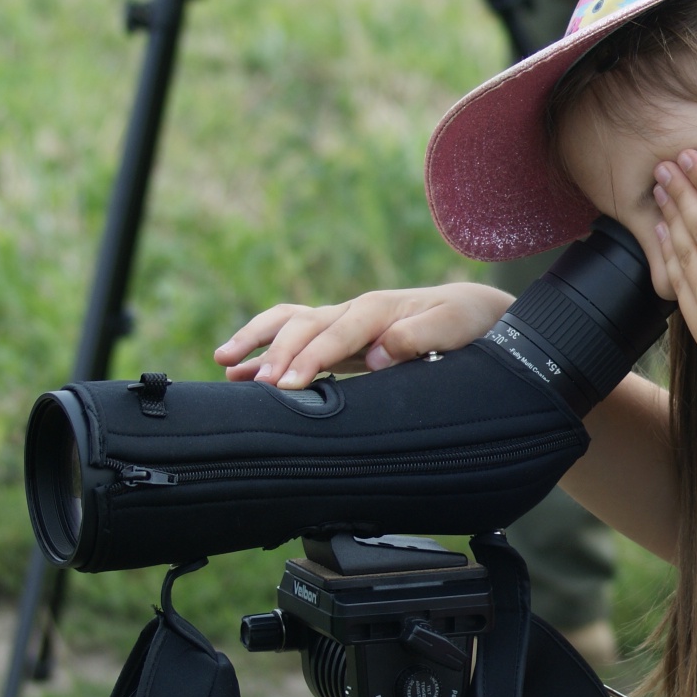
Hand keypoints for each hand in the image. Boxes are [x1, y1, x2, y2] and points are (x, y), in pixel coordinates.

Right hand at [213, 282, 513, 388]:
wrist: (471, 310)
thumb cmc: (464, 321)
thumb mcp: (453, 328)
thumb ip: (419, 339)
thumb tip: (378, 355)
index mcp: (379, 309)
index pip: (338, 332)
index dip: (311, 356)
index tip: (287, 383)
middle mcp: (355, 312)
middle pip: (304, 325)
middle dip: (278, 353)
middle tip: (257, 387)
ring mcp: (345, 323)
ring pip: (290, 324)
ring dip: (257, 341)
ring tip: (225, 364)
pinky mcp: (341, 338)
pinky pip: (296, 338)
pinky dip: (266, 348)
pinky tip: (239, 370)